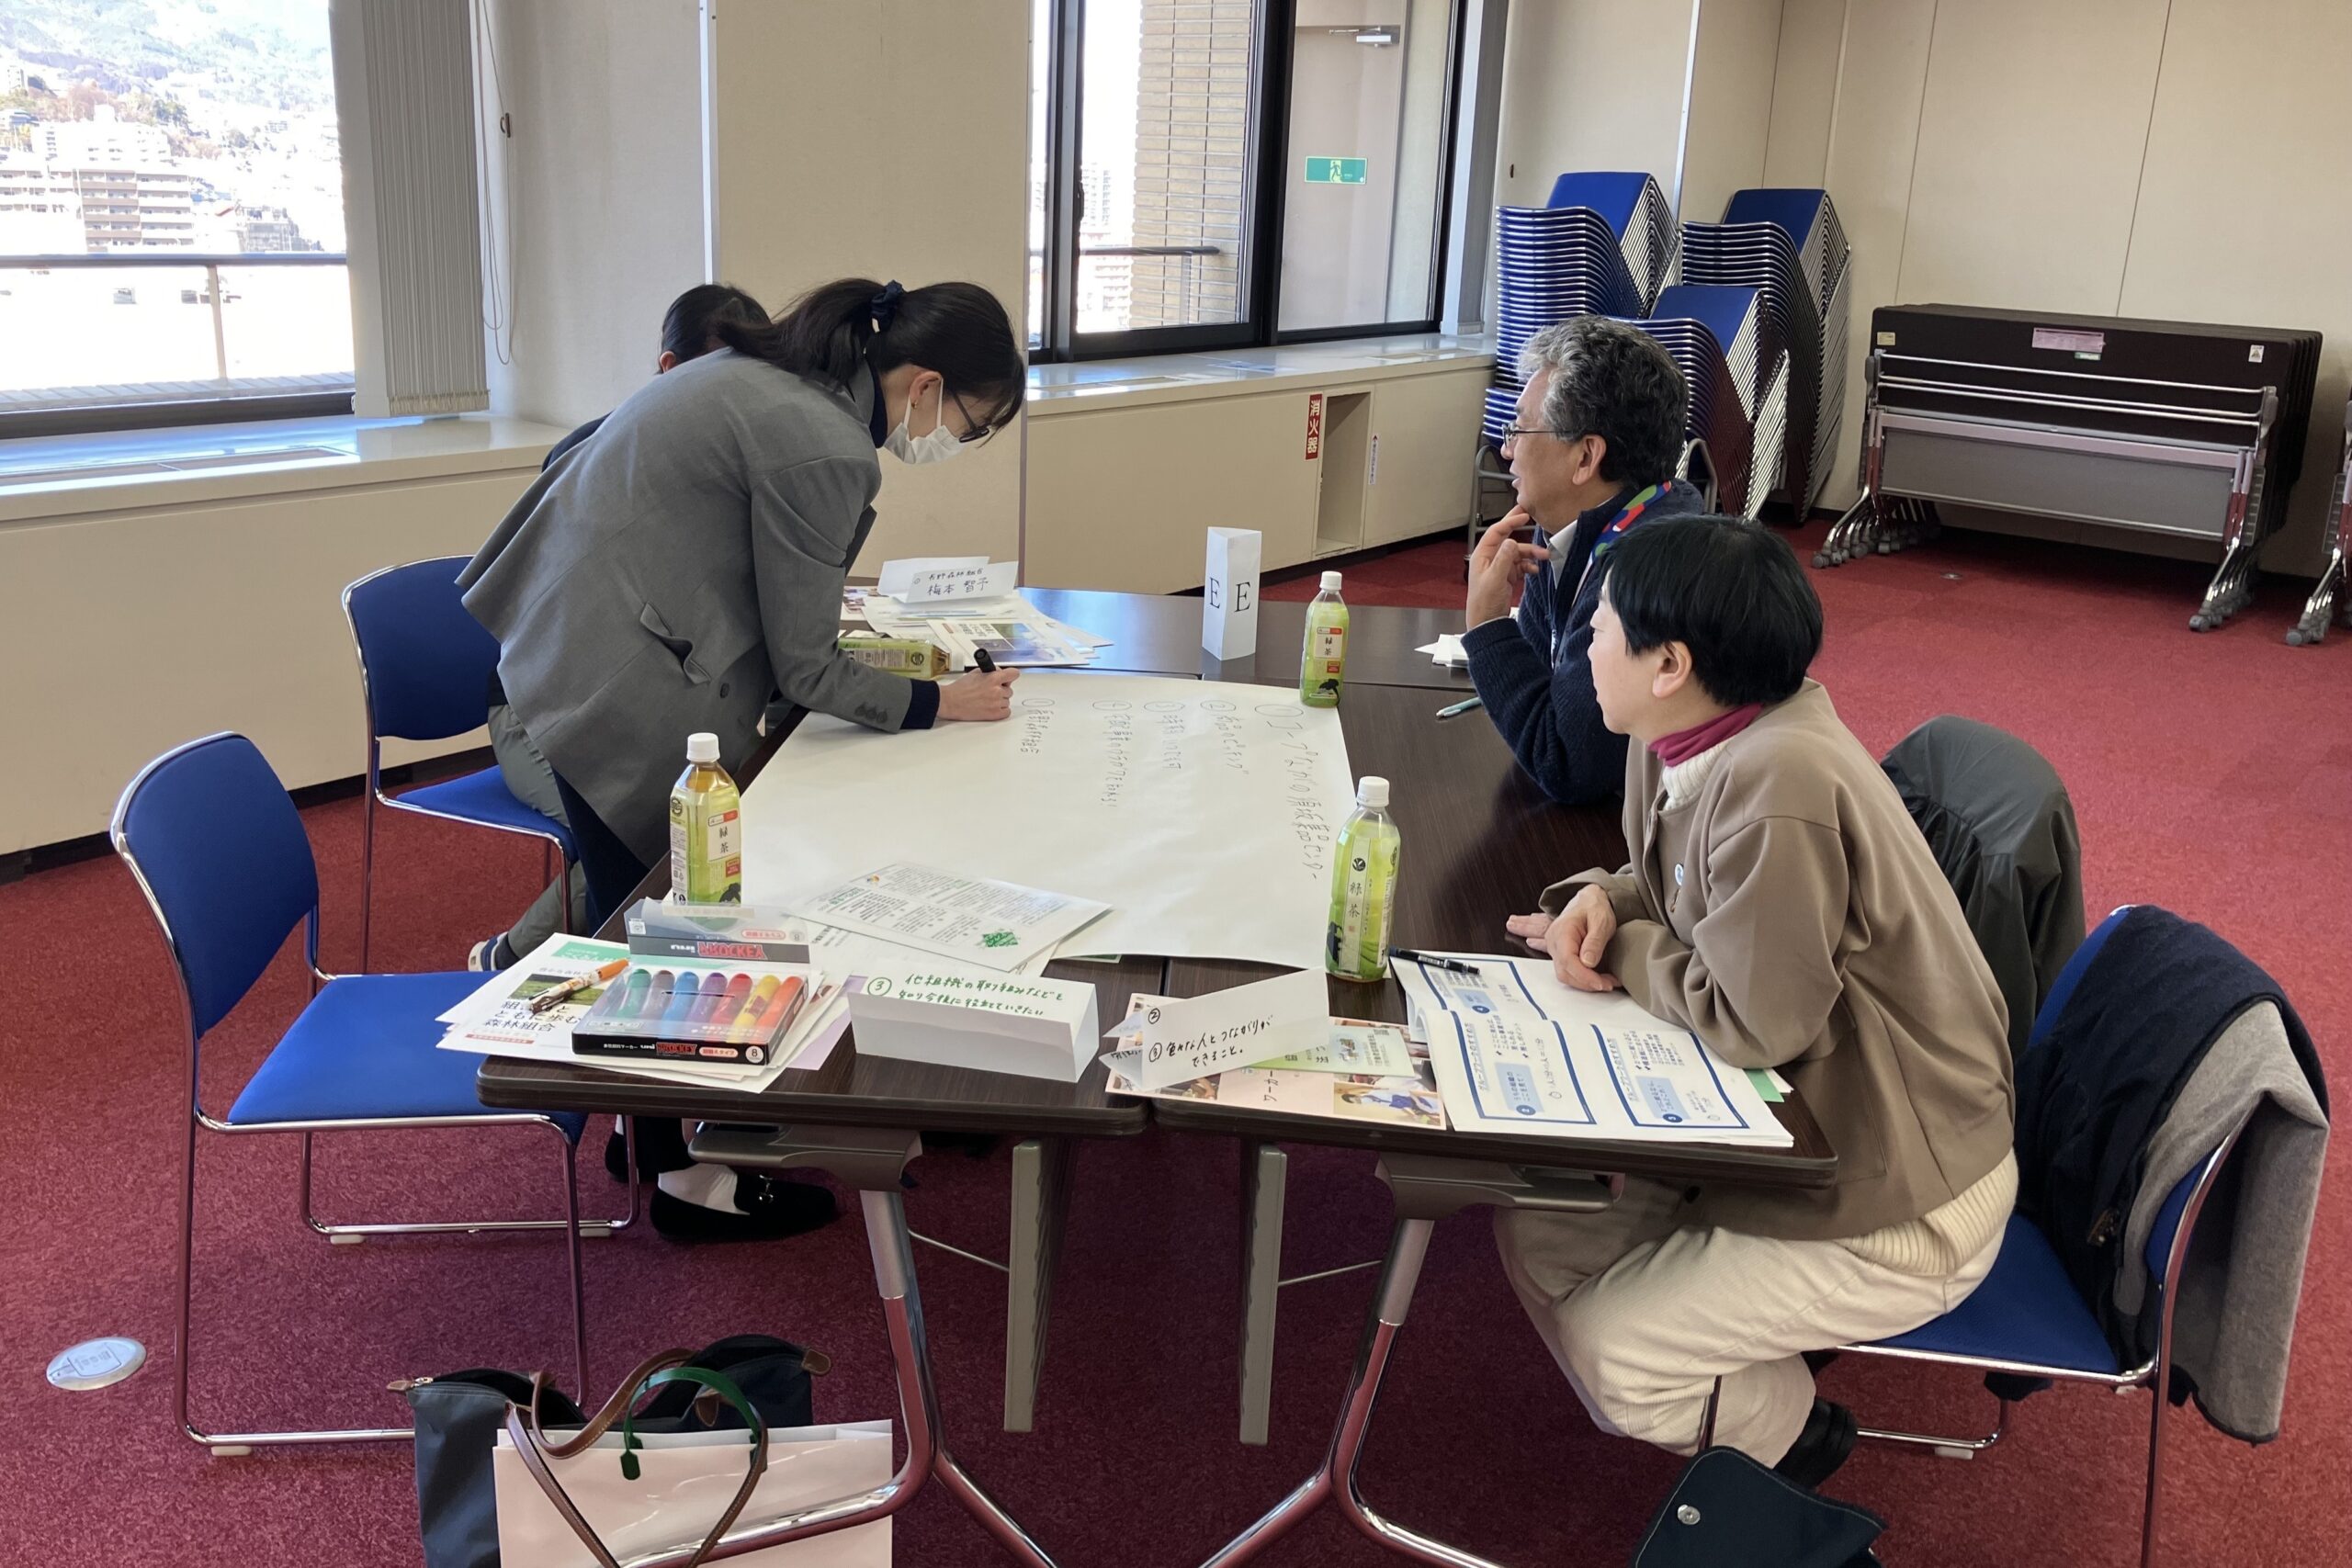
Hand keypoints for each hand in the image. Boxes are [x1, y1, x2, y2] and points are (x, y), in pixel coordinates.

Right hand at [937, 667, 1018, 721]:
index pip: (1014, 674)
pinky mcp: (994, 714)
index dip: (1011, 676)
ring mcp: (996, 703)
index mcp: (993, 678)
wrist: (950, 702)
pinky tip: (991, 707)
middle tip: (990, 691)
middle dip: (1001, 690)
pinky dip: (1001, 710)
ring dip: (1000, 700)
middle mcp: (997, 691)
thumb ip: (991, 672)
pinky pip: (1006, 712)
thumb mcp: (976, 673)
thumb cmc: (960, 689)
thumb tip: (999, 672)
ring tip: (987, 700)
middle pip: (1010, 690)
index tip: (1009, 678)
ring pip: (1007, 701)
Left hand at [1466, 508, 1547, 628]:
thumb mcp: (1495, 579)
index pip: (1496, 532)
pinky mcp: (1507, 576)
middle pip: (1508, 539)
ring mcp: (1500, 567)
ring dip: (1531, 554)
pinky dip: (1529, 566)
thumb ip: (1504, 559)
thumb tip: (1511, 541)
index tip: (1524, 514)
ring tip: (1545, 557)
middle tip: (1534, 518)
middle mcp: (1490, 559)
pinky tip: (1535, 570)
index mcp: (1482, 555)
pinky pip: (1521, 565)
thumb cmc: (1484, 603)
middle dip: (1522, 531)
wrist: (1487, 623)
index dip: (1510, 521)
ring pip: (1518, 553)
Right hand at [1505, 885, 1619, 991]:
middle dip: (1587, 983)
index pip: (1568, 960)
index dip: (1584, 976)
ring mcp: (1555, 950)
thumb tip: (1588, 962)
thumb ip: (1595, 941)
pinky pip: (1569, 972)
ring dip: (1586, 983)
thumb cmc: (1594, 907)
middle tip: (1609, 984)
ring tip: (1607, 981)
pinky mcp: (1562, 955)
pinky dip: (1584, 979)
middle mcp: (1554, 942)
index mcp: (1562, 931)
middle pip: (1565, 972)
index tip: (1601, 983)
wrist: (1589, 900)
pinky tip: (1598, 978)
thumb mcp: (1601, 920)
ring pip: (1566, 975)